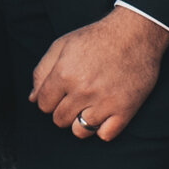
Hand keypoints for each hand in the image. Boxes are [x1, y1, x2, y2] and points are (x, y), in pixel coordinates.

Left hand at [30, 7, 168, 140]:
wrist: (135, 33)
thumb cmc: (96, 38)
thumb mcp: (62, 44)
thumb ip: (42, 71)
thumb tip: (33, 98)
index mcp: (64, 73)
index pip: (43, 104)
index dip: (49, 99)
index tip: (60, 92)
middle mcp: (82, 90)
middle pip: (59, 119)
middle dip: (63, 110)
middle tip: (76, 97)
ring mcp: (104, 102)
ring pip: (80, 131)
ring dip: (81, 121)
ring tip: (89, 106)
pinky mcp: (125, 110)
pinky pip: (104, 135)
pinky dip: (102, 128)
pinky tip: (105, 113)